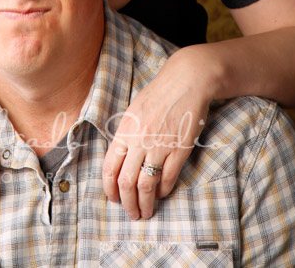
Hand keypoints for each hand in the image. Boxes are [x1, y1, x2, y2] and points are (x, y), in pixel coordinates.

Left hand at [102, 45, 213, 219]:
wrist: (185, 82)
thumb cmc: (158, 94)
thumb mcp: (134, 111)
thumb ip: (126, 134)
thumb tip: (120, 158)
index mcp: (125, 130)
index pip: (109, 167)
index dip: (109, 187)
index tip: (113, 198)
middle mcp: (139, 140)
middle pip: (126, 182)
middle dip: (126, 203)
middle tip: (131, 213)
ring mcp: (159, 146)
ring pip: (146, 186)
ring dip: (145, 204)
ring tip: (146, 212)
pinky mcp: (179, 150)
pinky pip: (168, 179)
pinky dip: (163, 191)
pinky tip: (162, 194)